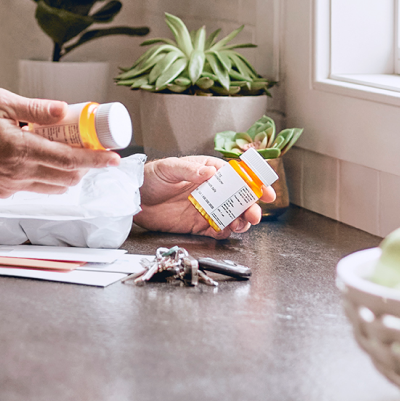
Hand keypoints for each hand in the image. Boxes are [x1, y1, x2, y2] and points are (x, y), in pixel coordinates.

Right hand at [0, 88, 118, 197]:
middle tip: (92, 147)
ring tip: (68, 151)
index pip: (69, 161)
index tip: (112, 159)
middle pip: (67, 177)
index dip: (95, 161)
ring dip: (68, 173)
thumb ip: (33, 108)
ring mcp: (11, 186)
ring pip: (54, 187)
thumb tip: (62, 110)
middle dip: (85, 165)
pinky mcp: (3, 192)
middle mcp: (18, 173)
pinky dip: (48, 177)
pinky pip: (35, 188)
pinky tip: (42, 158)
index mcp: (20, 150)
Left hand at [133, 155, 274, 237]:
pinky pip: (217, 229)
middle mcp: (210, 191)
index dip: (253, 183)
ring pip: (231, 215)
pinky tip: (228, 231)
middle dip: (250, 206)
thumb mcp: (168, 168)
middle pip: (238, 199)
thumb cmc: (150, 177)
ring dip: (241, 220)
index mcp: (208, 172)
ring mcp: (205, 208)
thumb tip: (210, 171)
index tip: (265, 190)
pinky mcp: (198, 224)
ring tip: (243, 224)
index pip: (236, 176)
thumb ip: (190, 171)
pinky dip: (225, 232)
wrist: (134, 198)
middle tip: (254, 214)